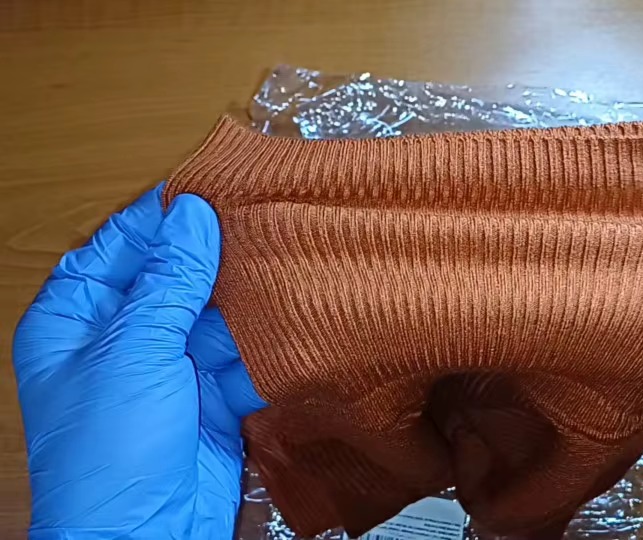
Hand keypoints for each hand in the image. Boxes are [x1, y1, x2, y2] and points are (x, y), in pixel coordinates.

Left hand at [13, 186, 265, 538]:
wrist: (146, 538)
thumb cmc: (108, 453)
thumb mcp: (133, 351)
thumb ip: (167, 281)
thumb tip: (191, 216)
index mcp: (75, 320)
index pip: (120, 247)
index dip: (162, 218)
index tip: (210, 188)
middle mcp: (122, 339)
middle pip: (173, 277)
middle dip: (216, 256)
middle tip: (261, 219)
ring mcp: (169, 368)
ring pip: (214, 314)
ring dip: (246, 297)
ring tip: (286, 260)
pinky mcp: (210, 396)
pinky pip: (240, 354)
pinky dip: (264, 340)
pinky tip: (292, 316)